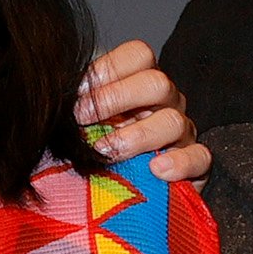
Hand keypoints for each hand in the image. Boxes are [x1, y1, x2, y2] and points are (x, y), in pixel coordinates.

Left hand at [76, 40, 210, 184]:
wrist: (123, 197)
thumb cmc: (96, 150)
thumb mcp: (84, 123)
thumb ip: (77, 106)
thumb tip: (53, 97)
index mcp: (140, 83)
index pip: (138, 56)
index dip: (108, 69)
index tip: (75, 93)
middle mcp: (165, 102)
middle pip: (156, 83)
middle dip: (115, 99)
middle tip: (82, 120)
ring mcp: (182, 133)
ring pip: (173, 121)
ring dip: (137, 135)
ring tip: (108, 152)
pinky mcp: (195, 166)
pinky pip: (199, 157)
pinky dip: (180, 163)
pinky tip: (155, 169)